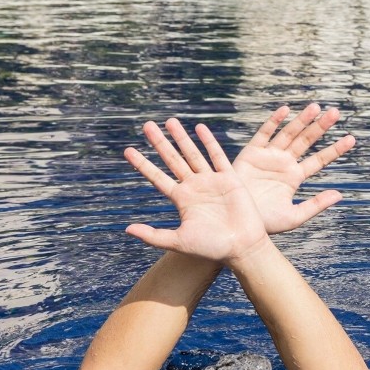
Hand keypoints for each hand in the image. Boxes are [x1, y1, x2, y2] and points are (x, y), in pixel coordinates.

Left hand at [125, 122, 268, 263]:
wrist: (242, 247)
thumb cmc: (211, 248)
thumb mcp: (179, 242)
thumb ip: (153, 235)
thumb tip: (127, 229)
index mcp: (181, 200)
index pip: (157, 177)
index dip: (143, 164)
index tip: (128, 150)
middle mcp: (194, 187)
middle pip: (172, 159)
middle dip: (159, 143)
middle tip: (146, 125)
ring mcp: (211, 181)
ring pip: (192, 154)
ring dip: (181, 138)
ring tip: (170, 121)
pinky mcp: (229, 178)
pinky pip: (217, 156)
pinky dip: (209, 142)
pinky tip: (199, 128)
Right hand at [233, 103, 354, 233]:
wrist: (238, 220)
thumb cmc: (265, 223)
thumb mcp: (294, 216)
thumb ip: (316, 205)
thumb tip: (340, 194)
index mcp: (295, 177)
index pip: (319, 159)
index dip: (335, 149)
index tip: (351, 139)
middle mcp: (284, 163)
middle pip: (306, 141)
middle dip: (320, 127)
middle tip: (335, 113)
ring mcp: (269, 156)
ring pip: (289, 133)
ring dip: (301, 120)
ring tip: (316, 107)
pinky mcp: (252, 153)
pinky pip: (264, 134)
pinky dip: (274, 122)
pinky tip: (285, 110)